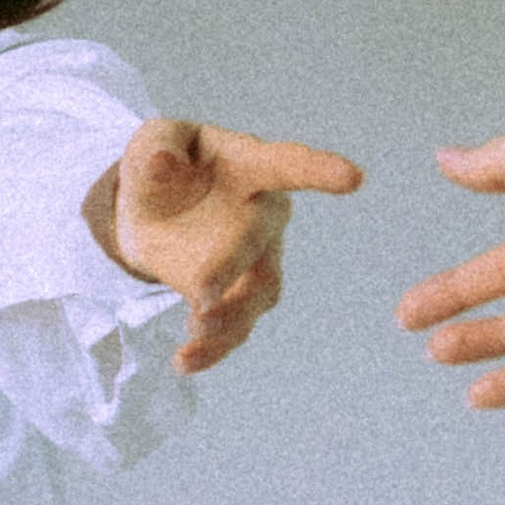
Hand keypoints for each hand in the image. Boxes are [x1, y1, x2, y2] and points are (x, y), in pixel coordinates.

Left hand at [87, 119, 364, 370]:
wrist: (150, 214)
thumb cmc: (163, 166)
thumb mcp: (152, 143)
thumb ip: (156, 150)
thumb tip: (162, 162)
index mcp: (249, 165)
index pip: (288, 164)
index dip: (319, 171)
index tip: (353, 178)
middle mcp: (263, 213)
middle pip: (261, 242)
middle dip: (233, 268)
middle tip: (201, 295)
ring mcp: (257, 258)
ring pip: (259, 294)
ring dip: (230, 317)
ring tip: (194, 332)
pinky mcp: (237, 297)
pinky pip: (236, 328)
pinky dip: (211, 349)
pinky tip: (185, 361)